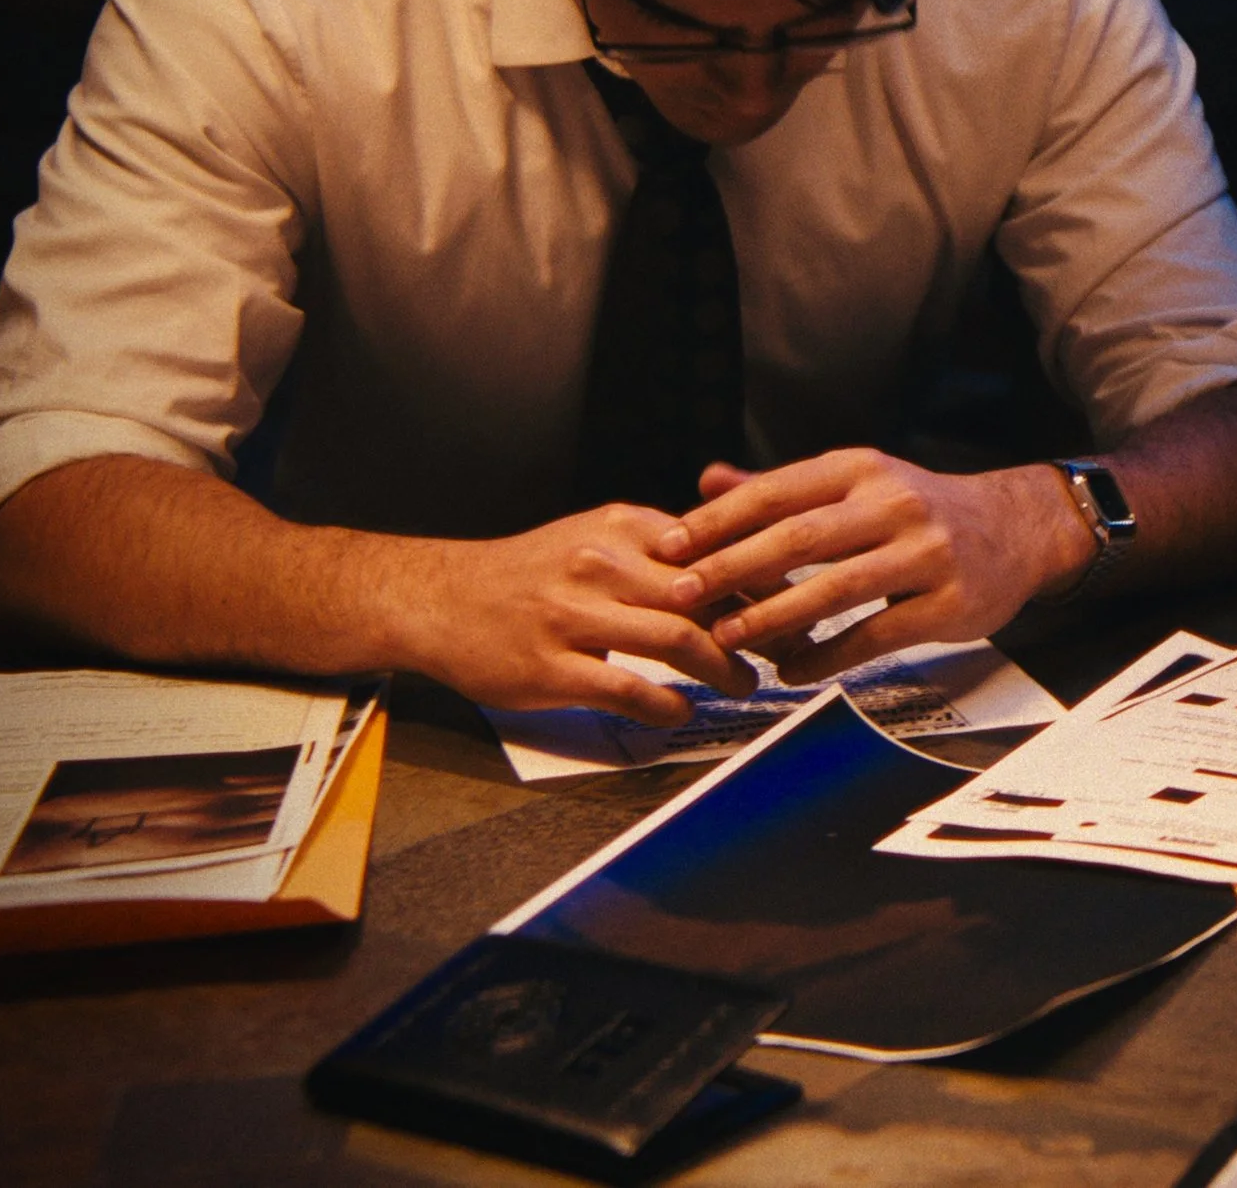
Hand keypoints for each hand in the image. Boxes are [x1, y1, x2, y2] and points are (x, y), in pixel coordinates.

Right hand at [397, 503, 757, 724]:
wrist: (441, 599)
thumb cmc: (531, 573)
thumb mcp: (596, 537)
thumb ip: (661, 550)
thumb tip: (741, 567)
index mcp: (620, 527)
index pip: (712, 551)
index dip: (761, 581)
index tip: (795, 605)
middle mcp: (600, 564)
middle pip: (704, 595)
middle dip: (755, 629)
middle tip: (784, 651)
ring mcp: (574, 617)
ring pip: (675, 639)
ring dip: (722, 668)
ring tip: (743, 683)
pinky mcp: (551, 668)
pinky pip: (628, 690)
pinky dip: (667, 704)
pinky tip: (681, 709)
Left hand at [650, 450, 1095, 681]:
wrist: (1017, 528)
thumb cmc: (922, 510)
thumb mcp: (858, 481)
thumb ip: (783, 488)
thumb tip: (707, 482)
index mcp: (862, 470)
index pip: (777, 492)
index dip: (719, 520)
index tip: (669, 546)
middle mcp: (894, 504)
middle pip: (800, 537)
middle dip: (733, 567)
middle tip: (681, 593)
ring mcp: (925, 554)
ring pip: (834, 588)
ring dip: (774, 617)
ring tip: (727, 639)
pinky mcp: (948, 602)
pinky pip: (877, 634)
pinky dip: (829, 655)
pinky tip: (793, 670)